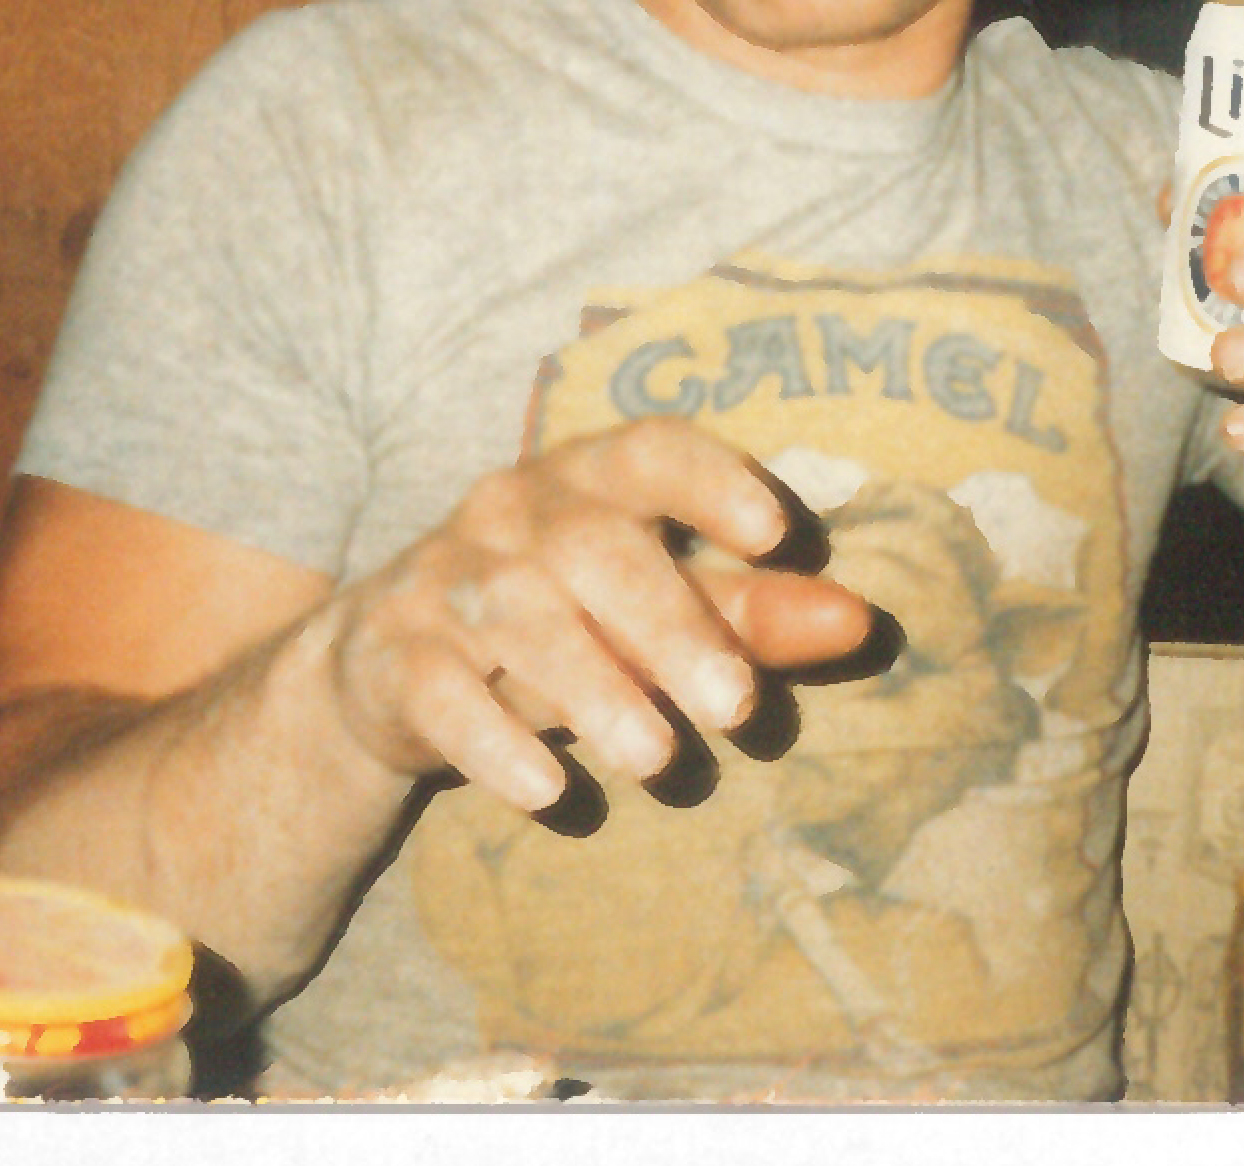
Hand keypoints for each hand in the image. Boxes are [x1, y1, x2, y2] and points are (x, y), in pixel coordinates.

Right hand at [319, 420, 874, 813]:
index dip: (712, 481)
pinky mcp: (393, 655)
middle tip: (738, 708)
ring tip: (659, 760)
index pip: (649, 451)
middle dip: (671, 626)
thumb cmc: (554, 621)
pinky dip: (496, 743)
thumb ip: (747, 614)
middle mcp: (511, 511)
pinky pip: (441, 693)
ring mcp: (444, 579)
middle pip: (594, 550)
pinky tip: (550, 792)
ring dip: (594, 688)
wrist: (382, 666)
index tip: (776, 532)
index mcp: (584, 478)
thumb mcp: (645, 609)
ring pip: (518, 618)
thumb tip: (861, 623)